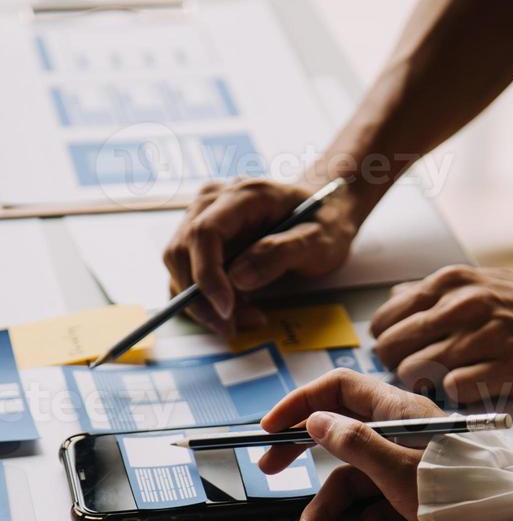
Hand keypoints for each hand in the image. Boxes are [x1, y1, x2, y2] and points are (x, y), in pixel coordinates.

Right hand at [163, 178, 357, 333]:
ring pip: (178, 265)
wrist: (324, 209)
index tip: (227, 309)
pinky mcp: (201, 236)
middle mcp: (214, 200)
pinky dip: (202, 297)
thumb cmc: (325, 223)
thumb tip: (238, 279)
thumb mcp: (319, 241)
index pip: (205, 232)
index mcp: (245, 194)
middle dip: (201, 298)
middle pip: (181, 251)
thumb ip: (280, 254)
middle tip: (234, 326)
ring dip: (201, 301)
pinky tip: (235, 307)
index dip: (207, 275)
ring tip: (243, 316)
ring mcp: (203, 215)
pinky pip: (186, 271)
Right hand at [259, 370, 441, 520]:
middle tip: (269, 467)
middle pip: (337, 431)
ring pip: (351, 479)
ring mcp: (402, 465)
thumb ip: (353, 442)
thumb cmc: (456, 491)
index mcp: (395, 411)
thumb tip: (315, 421)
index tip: (269, 427)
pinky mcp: (410, 495)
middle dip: (301, 452)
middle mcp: (396, 432)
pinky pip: (376, 505)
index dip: (300, 403)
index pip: (338, 388)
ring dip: (327, 510)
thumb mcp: (397, 468)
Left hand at [371, 266, 512, 403]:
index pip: (386, 319)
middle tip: (414, 374)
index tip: (398, 353)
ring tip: (439, 384)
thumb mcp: (481, 284)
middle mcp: (465, 304)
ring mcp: (487, 336)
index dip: (386, 342)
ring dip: (422, 384)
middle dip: (397, 366)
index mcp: (452, 282)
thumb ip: (435, 292)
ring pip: (417, 370)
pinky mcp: (508, 367)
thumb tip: (393, 299)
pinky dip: (454, 395)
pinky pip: (454, 389)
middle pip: (393, 347)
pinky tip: (467, 390)